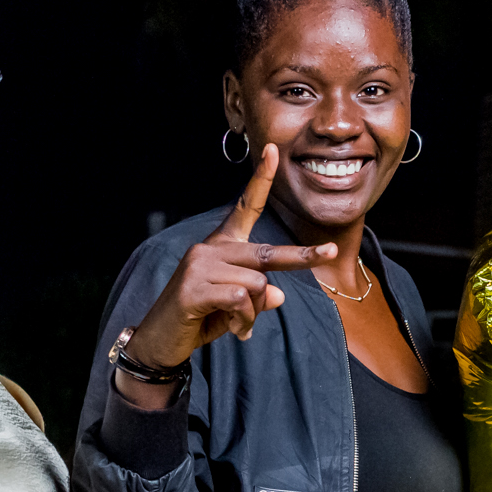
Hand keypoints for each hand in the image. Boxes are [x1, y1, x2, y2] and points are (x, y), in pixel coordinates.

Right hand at [123, 144, 339, 370]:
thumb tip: (279, 293)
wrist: (159, 341)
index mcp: (222, 246)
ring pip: (256, 284)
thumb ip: (258, 297)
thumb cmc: (200, 319)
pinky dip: (243, 321)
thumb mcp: (237, 308)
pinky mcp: (193, 288)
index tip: (271, 150)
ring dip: (254, 314)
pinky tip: (231, 330)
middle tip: (332, 251)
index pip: (245, 208)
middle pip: (265, 253)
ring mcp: (199, 266)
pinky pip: (240, 300)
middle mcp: (210, 249)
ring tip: (238, 327)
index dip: (260, 180)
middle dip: (302, 257)